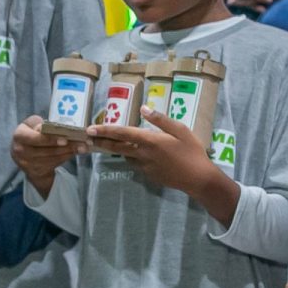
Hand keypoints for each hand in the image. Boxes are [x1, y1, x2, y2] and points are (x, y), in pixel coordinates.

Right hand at [11, 116, 87, 195]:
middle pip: (46, 150)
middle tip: (82, 143)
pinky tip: (74, 152)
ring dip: (69, 152)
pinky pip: (54, 164)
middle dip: (66, 146)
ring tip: (82, 147)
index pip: (35, 138)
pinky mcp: (35, 171)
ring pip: (52, 158)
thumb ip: (39, 124)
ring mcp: (27, 164)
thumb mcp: (31, 125)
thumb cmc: (31, 134)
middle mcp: (20, 151)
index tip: (65, 139)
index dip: (50, 139)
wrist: (25, 154)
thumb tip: (54, 128)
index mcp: (19, 136)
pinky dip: (65, 157)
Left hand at [86, 107, 219, 193]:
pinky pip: (136, 164)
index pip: (123, 133)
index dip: (105, 130)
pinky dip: (132, 157)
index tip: (91, 128)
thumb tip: (143, 108)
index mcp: (150, 140)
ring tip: (108, 143)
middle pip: (117, 147)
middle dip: (101, 141)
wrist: (198, 179)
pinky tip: (135, 153)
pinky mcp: (149, 175)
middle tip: (88, 137)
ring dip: (116, 150)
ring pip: (126, 156)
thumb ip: (160, 119)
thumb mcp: (180, 130)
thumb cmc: (192, 151)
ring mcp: (145, 167)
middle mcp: (143, 154)